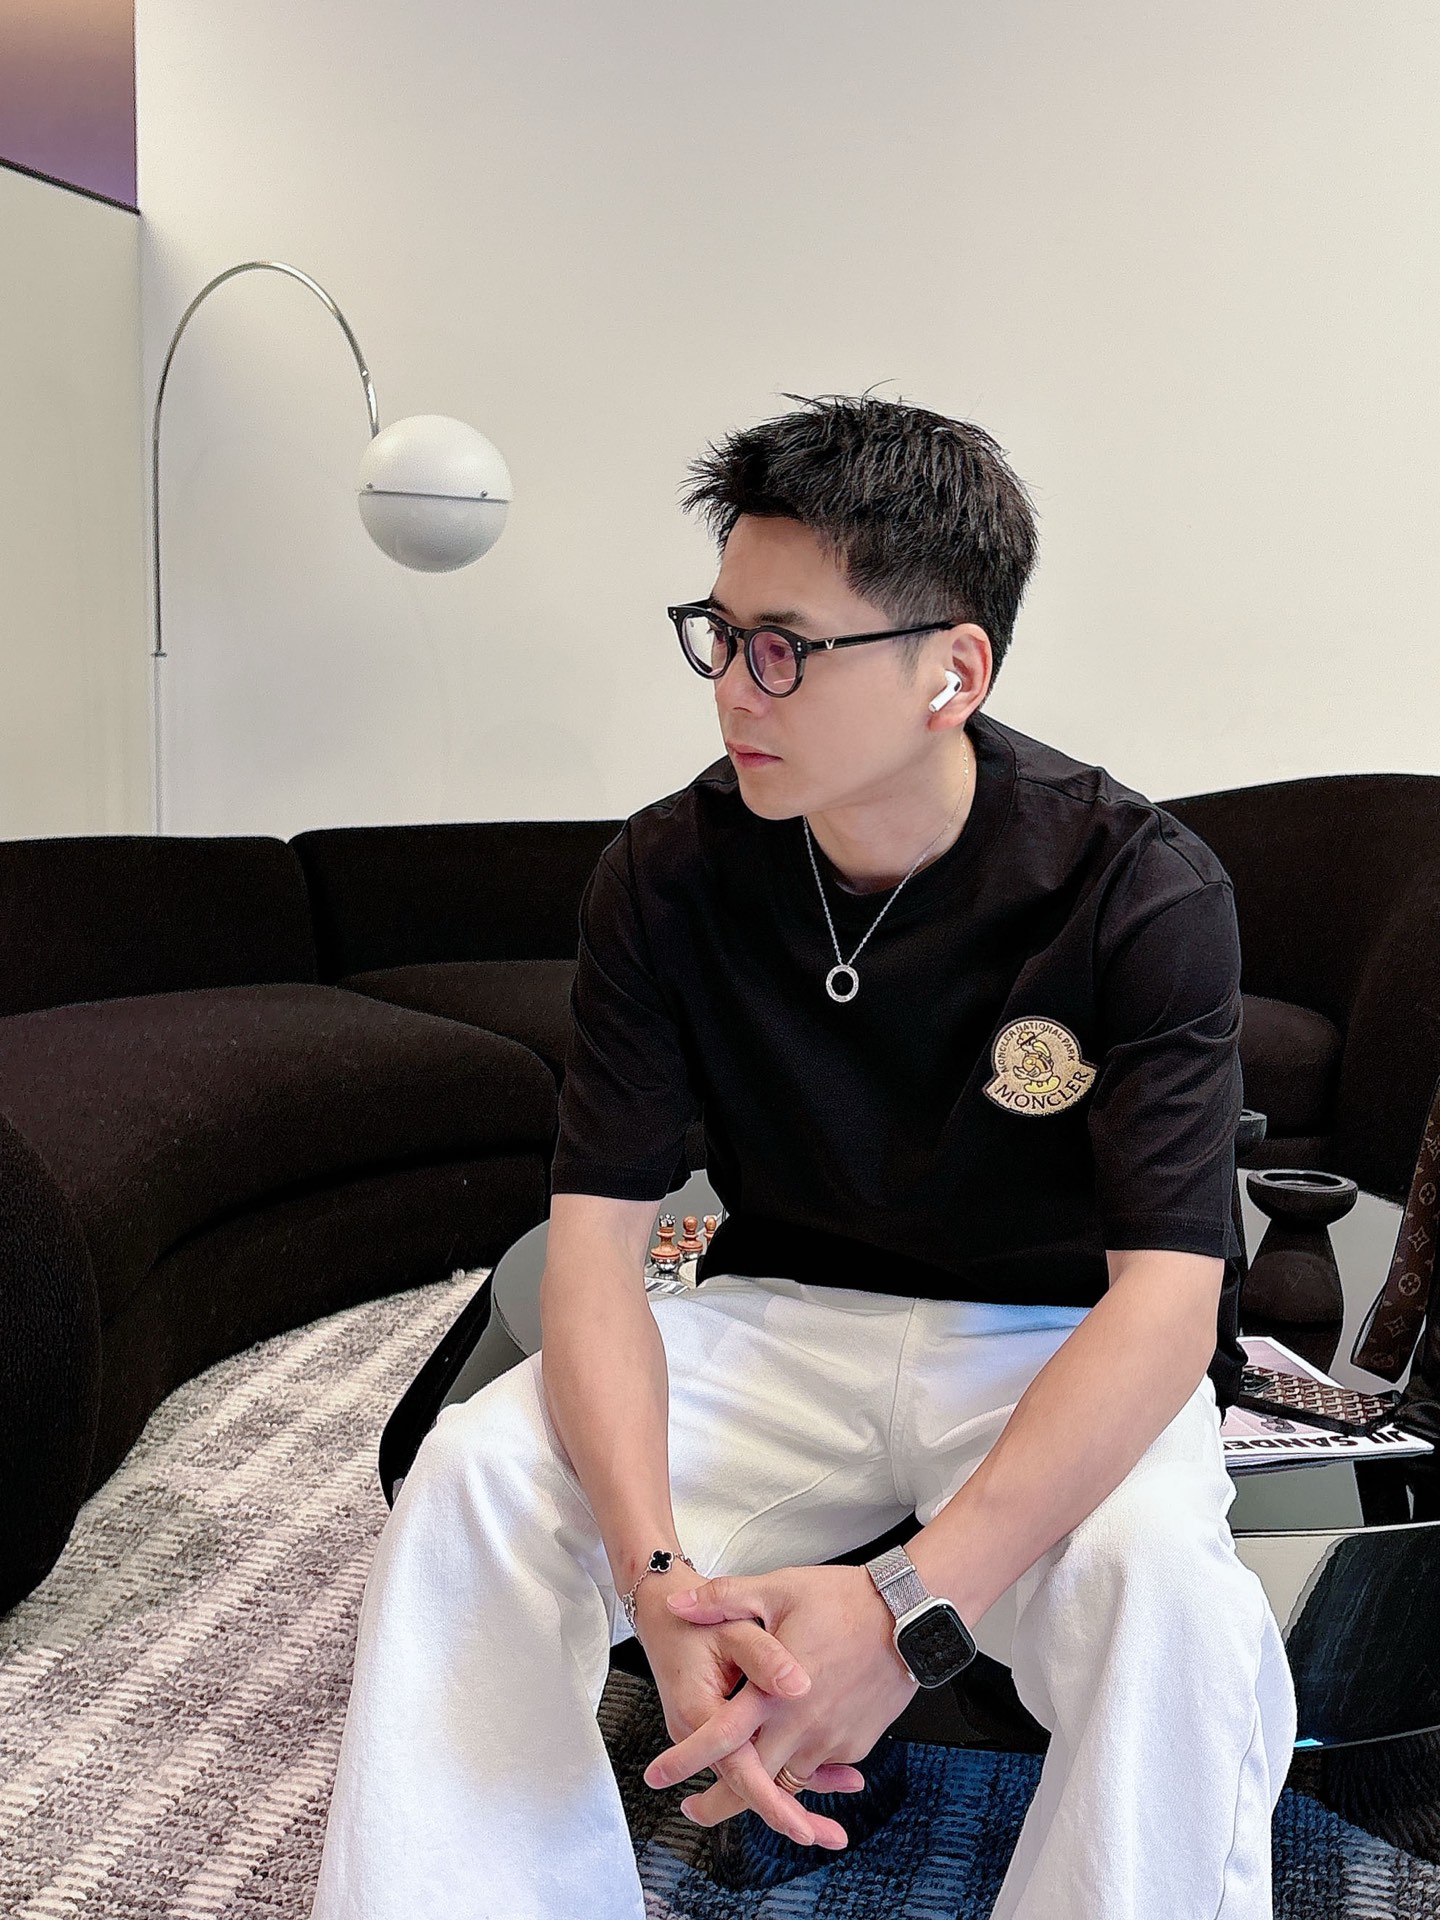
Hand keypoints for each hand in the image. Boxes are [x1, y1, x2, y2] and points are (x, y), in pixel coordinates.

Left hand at [642, 1563, 918, 1849]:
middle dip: (719, 1802)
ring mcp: (831, 1740)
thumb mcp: (777, 1588)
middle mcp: (801, 1726)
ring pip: (787, 1783)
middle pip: (753, 1784)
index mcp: (775, 1692)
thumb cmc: (844, 1600)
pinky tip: (791, 1752)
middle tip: (695, 1808)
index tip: (658, 1779)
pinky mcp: (856, 1745)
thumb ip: (723, 1598)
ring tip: (744, 1783)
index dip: (686, 1761)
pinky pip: (819, 1768)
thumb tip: (677, 1602)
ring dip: (764, 1790)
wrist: (909, 1615)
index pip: (721, 1737)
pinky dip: (802, 1768)